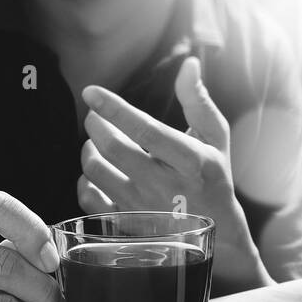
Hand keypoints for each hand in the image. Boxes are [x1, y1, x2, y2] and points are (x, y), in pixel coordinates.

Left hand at [78, 57, 270, 286]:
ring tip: (95, 143)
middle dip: (95, 126)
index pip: (144, 129)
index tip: (91, 92)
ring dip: (88, 151)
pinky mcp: (128, 227)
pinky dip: (84, 181)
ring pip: (97, 172)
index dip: (113, 108)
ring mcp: (144, 210)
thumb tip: (188, 64)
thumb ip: (198, 101)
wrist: (217, 237)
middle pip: (113, 149)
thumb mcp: (216, 140)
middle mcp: (165, 186)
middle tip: (94, 118)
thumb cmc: (214, 180)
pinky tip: (95, 173)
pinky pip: (90, 200)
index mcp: (191, 161)